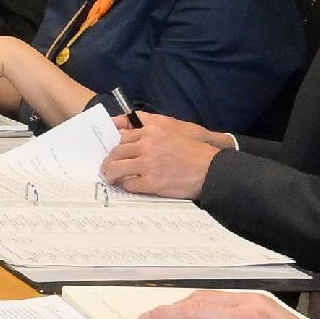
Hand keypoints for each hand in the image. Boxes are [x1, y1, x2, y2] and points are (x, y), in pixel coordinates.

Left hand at [99, 113, 230, 199]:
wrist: (211, 170)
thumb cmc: (195, 153)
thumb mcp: (173, 134)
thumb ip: (152, 136)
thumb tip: (132, 142)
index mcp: (152, 131)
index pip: (123, 137)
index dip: (117, 147)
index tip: (114, 154)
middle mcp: (147, 145)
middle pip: (116, 152)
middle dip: (109, 161)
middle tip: (108, 168)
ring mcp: (147, 164)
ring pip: (117, 169)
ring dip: (111, 175)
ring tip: (112, 179)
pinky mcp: (151, 182)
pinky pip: (128, 184)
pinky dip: (127, 186)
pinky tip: (130, 186)